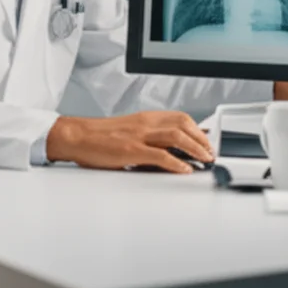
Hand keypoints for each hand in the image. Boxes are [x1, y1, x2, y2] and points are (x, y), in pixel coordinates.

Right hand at [45, 111, 213, 173]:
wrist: (77, 136)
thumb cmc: (100, 136)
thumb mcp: (129, 130)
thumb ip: (149, 136)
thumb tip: (169, 150)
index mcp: (145, 117)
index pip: (180, 117)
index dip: (198, 129)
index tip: (207, 140)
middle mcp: (145, 123)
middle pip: (183, 124)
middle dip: (201, 139)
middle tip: (210, 152)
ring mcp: (139, 136)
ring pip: (176, 137)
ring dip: (196, 149)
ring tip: (204, 160)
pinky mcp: (131, 150)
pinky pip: (160, 155)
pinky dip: (177, 163)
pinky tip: (185, 169)